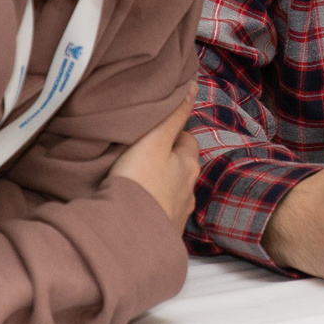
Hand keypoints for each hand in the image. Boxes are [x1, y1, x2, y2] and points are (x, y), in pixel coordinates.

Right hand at [111, 96, 199, 229]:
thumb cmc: (140, 182)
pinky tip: (138, 210)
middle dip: (170, 163)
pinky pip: (162, 216)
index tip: (157, 133)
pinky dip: (154, 210)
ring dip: (162, 188)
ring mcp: (178, 214)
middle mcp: (189, 190)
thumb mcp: (153, 141)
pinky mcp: (165, 234)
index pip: (188, 141)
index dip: (174, 134)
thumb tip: (193, 87)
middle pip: (183, 169)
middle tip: (146, 157)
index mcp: (188, 165)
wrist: (130, 235)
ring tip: (140, 184)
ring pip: (174, 194)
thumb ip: (173, 115)